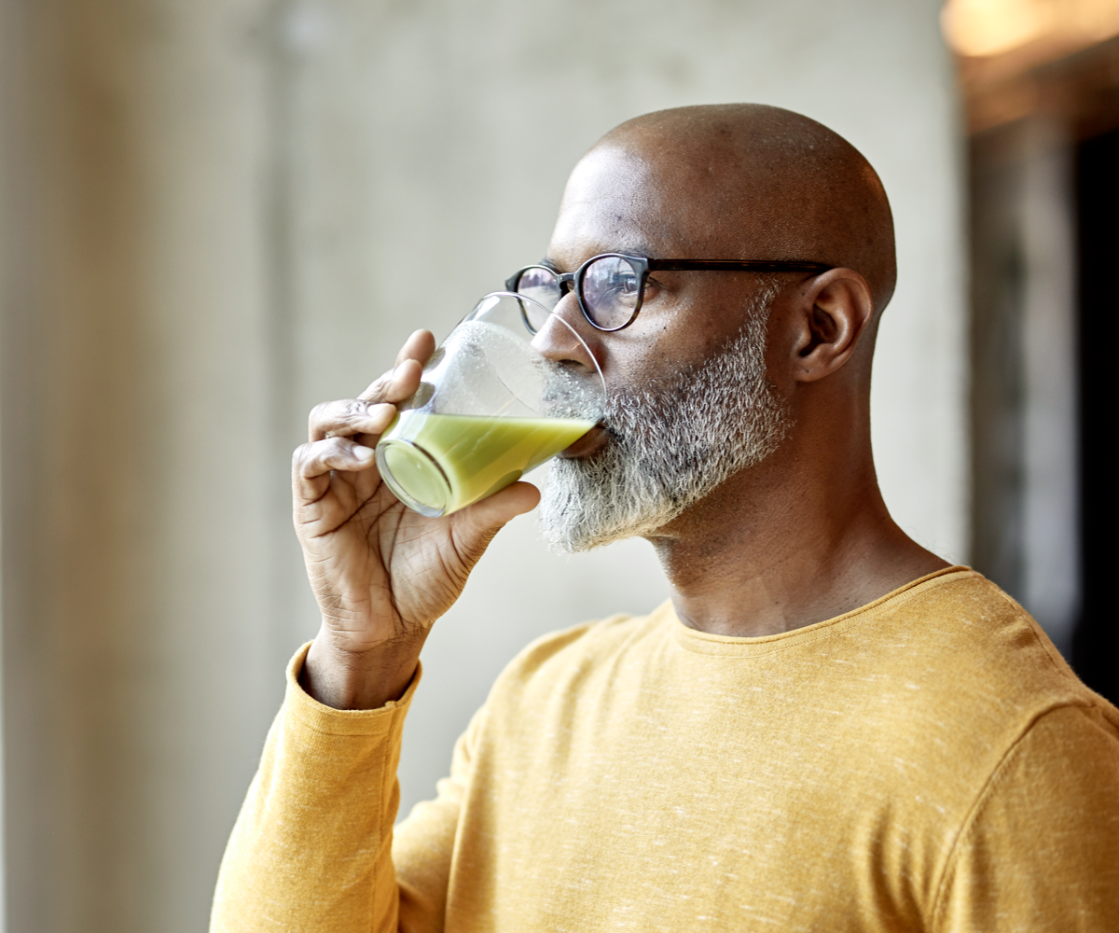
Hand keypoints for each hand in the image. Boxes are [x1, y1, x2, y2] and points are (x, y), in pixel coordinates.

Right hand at [292, 330, 540, 708]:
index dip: (408, 368)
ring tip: (385, 414)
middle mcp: (366, 461)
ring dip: (354, 410)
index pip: (401, 402)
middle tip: (412, 370)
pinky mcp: (312, 506)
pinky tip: (359, 456)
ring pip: (328, 422)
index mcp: (401, 458)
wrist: (391, 628)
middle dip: (386, 381)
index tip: (427, 340)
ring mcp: (336, 481)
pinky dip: (331, 453)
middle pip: (365, 402)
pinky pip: (311, 465)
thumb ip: (492, 511)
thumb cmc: (426, 579)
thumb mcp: (466, 539)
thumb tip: (535, 488)